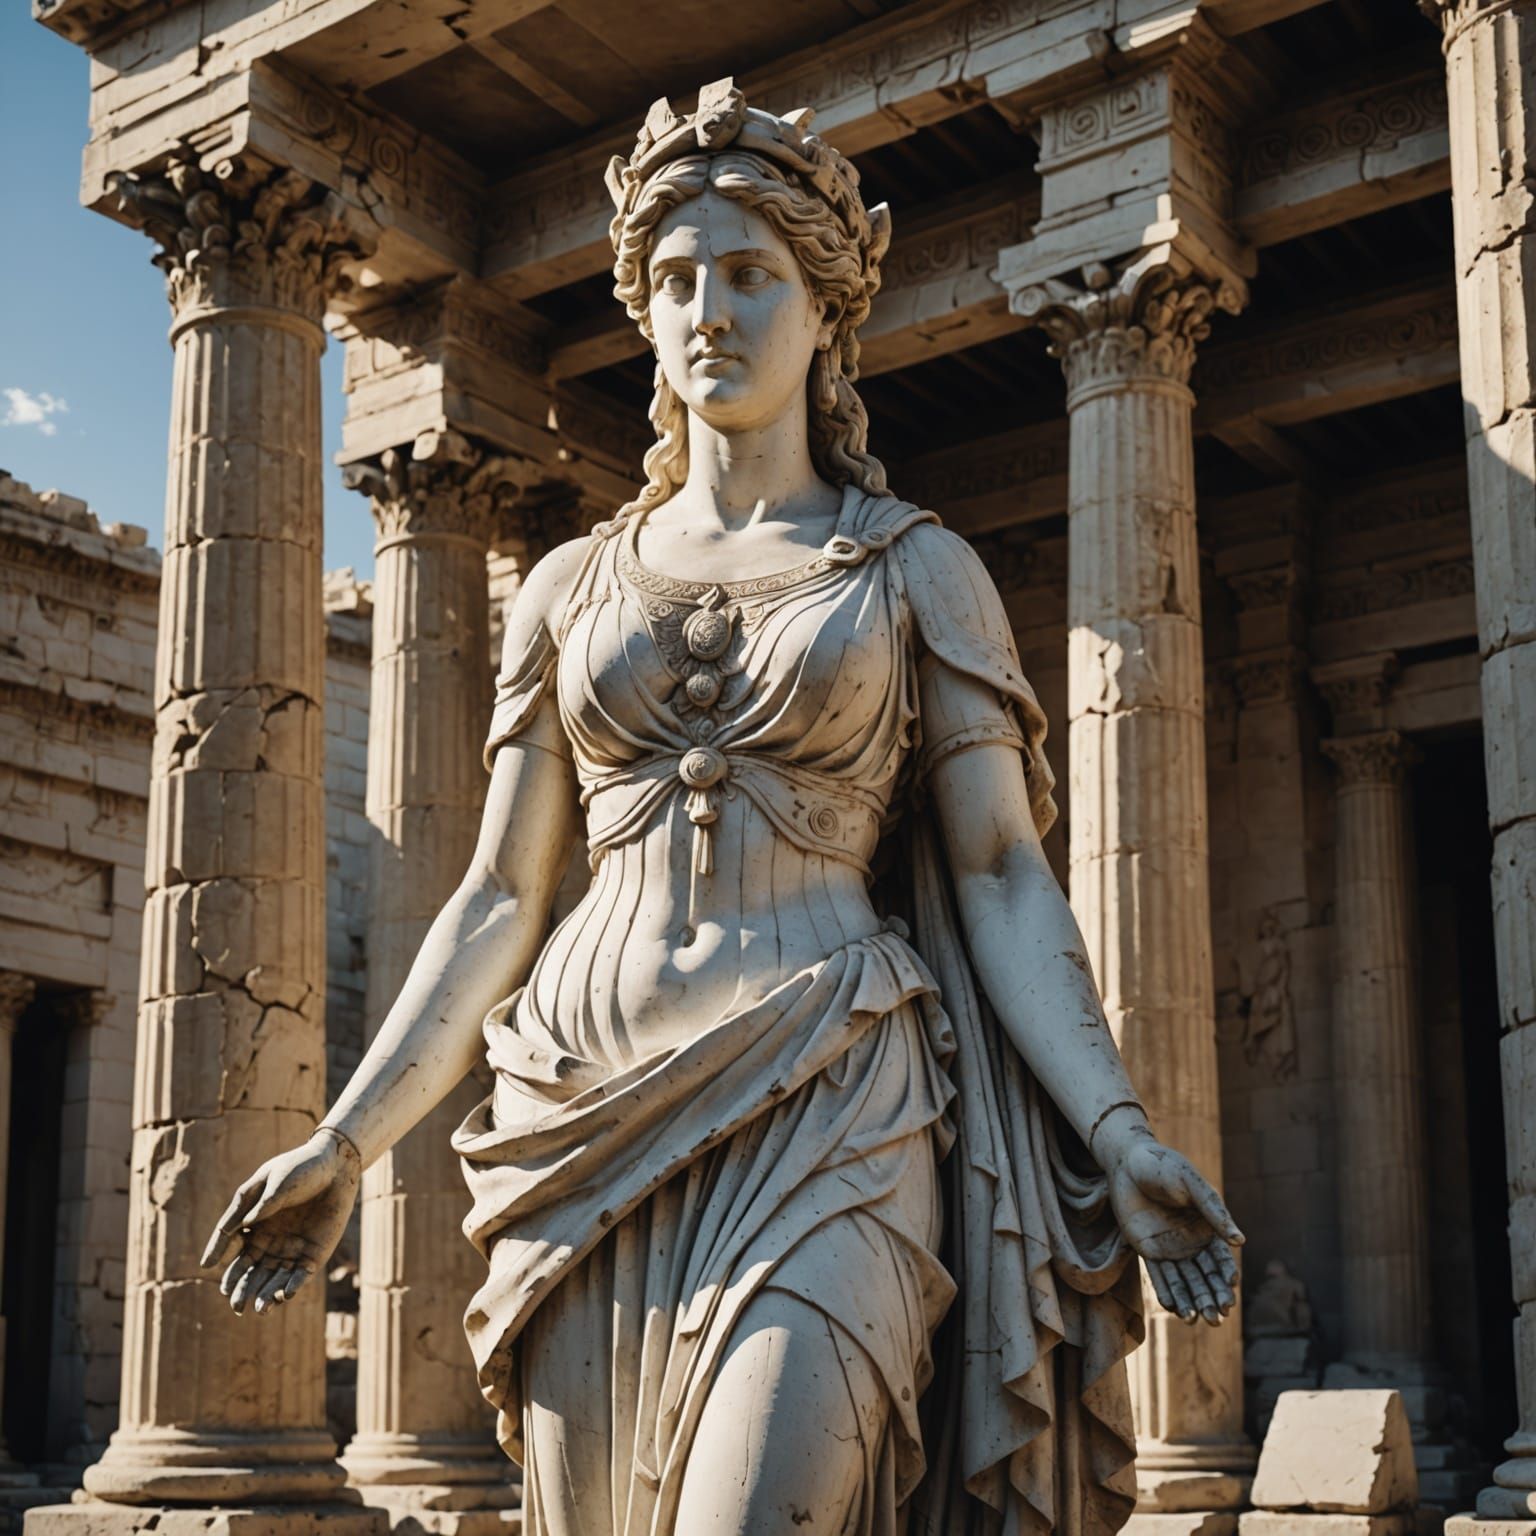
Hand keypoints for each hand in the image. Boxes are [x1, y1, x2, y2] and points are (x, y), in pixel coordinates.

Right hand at [199, 1128, 361, 1315]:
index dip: (220, 1256)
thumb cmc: (301, 1168)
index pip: (232, 1247)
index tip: (209, 1266)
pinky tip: (285, 1295)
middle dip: (240, 1289)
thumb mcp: (274, 1181)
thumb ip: (260, 1203)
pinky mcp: (313, 1254)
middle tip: (236, 1304)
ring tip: (260, 1308)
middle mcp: (268, 1242)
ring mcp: (290, 1250)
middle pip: (249, 1271)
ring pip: (272, 1280)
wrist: (336, 1167)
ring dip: (265, 1296)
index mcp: (252, 1224)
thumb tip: (246, 1225)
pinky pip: (300, 1276)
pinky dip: (292, 1287)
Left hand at [1106, 1137, 1243, 1325]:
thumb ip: (1214, 1211)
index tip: (1231, 1287)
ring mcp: (1170, 1248)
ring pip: (1184, 1280)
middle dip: (1212, 1296)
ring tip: (1197, 1320)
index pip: (1220, 1257)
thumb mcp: (1191, 1184)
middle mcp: (1191, 1242)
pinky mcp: (1148, 1250)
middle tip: (1217, 1317)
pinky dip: (1167, 1292)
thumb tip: (1240, 1241)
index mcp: (1207, 1227)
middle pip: (1205, 1275)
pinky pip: (1159, 1276)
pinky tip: (1175, 1309)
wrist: (1128, 1162)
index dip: (1226, 1274)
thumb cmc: (1164, 1167)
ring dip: (1191, 1300)